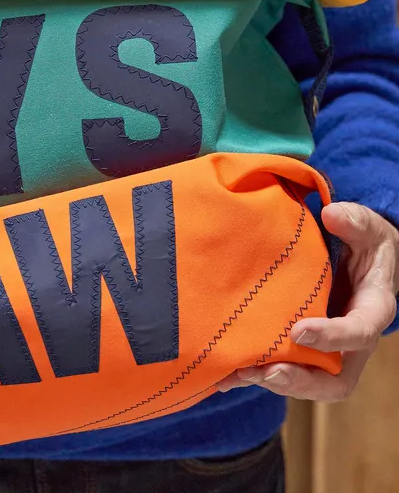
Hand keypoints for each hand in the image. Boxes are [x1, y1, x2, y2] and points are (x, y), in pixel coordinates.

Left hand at [217, 202, 398, 401]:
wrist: (360, 257)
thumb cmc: (365, 243)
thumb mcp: (367, 228)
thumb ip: (355, 222)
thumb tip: (332, 214)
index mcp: (372, 311)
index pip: (359, 332)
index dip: (332, 337)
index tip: (299, 332)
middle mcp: (352, 341)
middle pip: (334, 378)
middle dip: (301, 381)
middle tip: (268, 372)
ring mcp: (327, 349)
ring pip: (307, 381)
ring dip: (272, 381)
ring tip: (238, 374)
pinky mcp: (304, 348)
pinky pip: (285, 370)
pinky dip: (256, 374)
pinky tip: (225, 374)